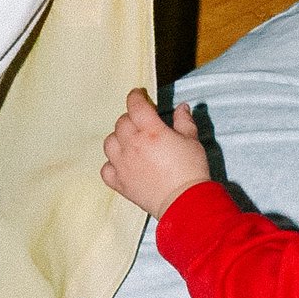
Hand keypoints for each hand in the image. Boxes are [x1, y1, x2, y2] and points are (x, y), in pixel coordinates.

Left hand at [102, 87, 211, 219]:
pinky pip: (106, 168)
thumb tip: (182, 107)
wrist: (185, 202)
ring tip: (130, 142)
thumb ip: (184, 121)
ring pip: (109, 142)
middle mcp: (132, 145)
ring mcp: (123, 165)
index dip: (136, 96)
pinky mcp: (120, 183)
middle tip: (142, 123)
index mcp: (151, 131)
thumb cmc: (191, 170)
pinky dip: (111, 164)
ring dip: (118, 138)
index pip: (135, 105)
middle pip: (121, 122)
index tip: (139, 95)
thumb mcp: (192, 140)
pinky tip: (122, 164)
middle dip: (131, 119)